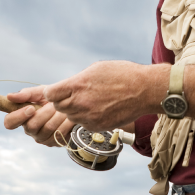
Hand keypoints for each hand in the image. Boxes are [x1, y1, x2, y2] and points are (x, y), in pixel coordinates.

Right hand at [4, 86, 74, 146]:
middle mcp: (30, 130)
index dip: (18, 116)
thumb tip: (9, 96)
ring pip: (47, 129)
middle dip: (45, 112)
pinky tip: (68, 117)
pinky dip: (66, 122)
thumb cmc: (54, 99)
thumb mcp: (42, 92)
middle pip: (31, 126)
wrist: (73, 105)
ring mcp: (42, 138)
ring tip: (63, 109)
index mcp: (23, 117)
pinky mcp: (54, 142)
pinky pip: (59, 133)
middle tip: (53, 105)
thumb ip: (27, 93)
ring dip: (57, 116)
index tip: (31, 108)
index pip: (9, 122)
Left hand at [44, 61, 167, 131]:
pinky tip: (100, 108)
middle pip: (58, 106)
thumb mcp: (97, 68)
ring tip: (91, 100)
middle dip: (63, 100)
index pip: (50, 94)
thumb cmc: (123, 74)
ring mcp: (88, 117)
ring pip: (71, 116)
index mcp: (77, 85)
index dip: (52, 92)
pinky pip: (84, 123)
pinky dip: (88, 117)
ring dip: (75, 110)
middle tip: (76, 94)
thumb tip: (68, 86)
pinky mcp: (97, 126)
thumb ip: (78, 79)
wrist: (144, 90)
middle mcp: (80, 102)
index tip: (57, 90)